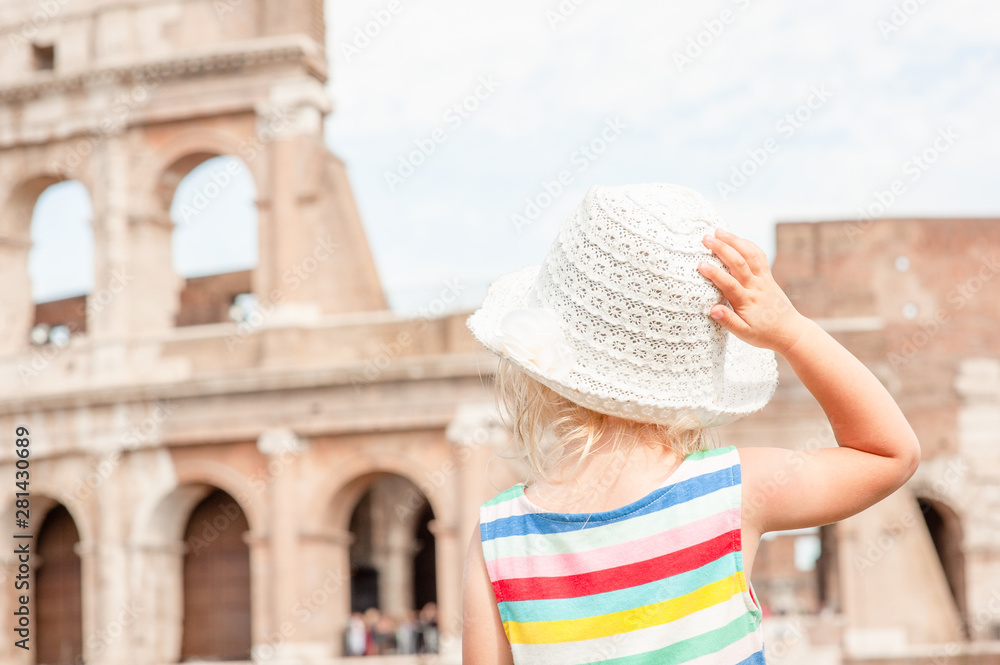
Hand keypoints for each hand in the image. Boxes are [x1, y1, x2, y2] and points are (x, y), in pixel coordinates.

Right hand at [697, 228, 809, 354]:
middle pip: (739, 263)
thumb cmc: (763, 334)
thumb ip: (728, 321)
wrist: (790, 331)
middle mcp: (756, 287)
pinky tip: (737, 239)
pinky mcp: (768, 276)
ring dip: (734, 241)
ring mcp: (764, 279)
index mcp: (747, 301)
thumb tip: (712, 310)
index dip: (714, 274)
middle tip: (705, 238)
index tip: (700, 265)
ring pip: (750, 255)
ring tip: (718, 231)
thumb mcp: (744, 334)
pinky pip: (759, 256)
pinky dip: (748, 244)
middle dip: (722, 248)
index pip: (729, 284)